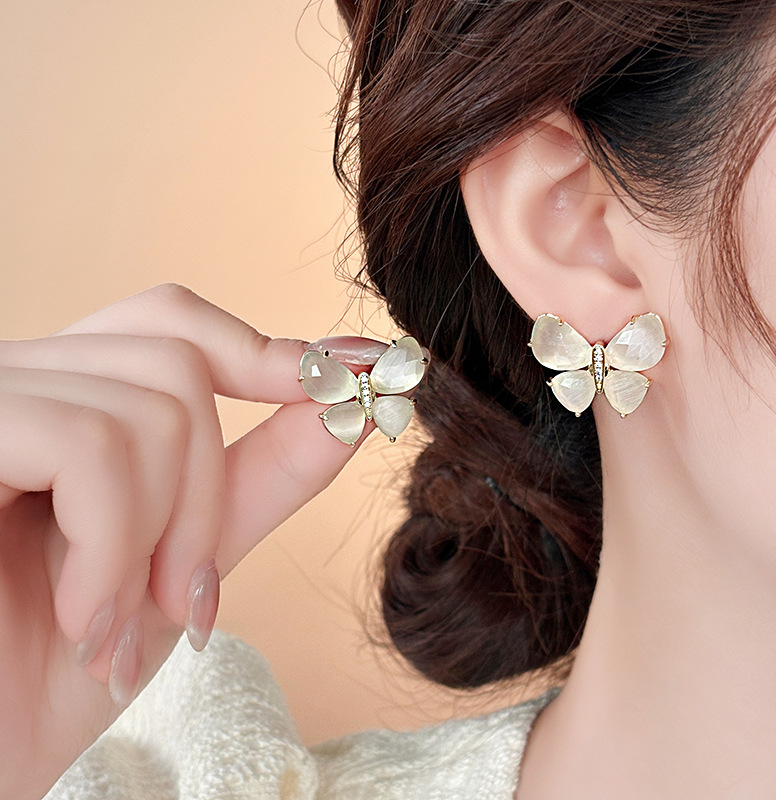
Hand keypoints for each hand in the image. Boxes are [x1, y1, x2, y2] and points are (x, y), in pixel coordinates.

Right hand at [0, 284, 372, 798]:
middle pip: (177, 360)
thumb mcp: (183, 557)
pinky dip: (114, 545)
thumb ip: (262, 476)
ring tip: (113, 619)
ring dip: (163, 534)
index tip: (351, 379)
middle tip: (181, 595)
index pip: (171, 324)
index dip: (263, 350)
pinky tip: (79, 614)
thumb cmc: (56, 664)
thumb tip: (351, 405)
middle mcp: (21, 380)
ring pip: (149, 406)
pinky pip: (88, 447)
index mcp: (69, 399)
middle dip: (207, 490)